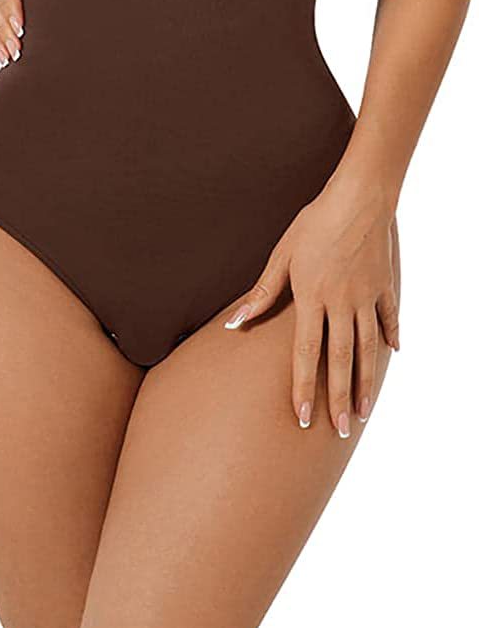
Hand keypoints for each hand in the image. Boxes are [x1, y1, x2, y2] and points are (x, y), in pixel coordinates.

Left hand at [224, 180, 399, 436]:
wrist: (359, 196)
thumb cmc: (315, 222)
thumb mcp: (282, 254)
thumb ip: (262, 292)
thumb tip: (236, 322)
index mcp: (313, 298)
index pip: (306, 354)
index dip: (303, 389)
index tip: (302, 419)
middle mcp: (342, 304)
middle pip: (341, 360)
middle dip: (340, 399)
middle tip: (343, 431)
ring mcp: (367, 296)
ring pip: (368, 348)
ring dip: (366, 382)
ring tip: (365, 411)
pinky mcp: (384, 284)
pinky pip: (389, 317)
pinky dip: (390, 335)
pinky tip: (392, 354)